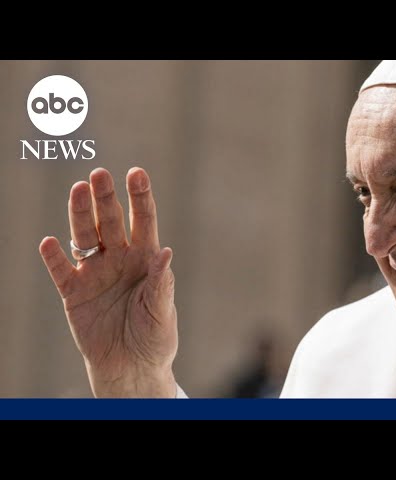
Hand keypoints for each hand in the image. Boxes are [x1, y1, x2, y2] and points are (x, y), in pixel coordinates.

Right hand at [39, 167, 177, 397]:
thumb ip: (161, 283)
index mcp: (145, 258)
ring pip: (85, 237)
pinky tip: (50, 242)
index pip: (144, 221)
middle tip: (99, 174)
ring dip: (80, 215)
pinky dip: (55, 258)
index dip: (140, 197)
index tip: (136, 172)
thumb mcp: (162, 311)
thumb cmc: (155, 337)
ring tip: (78, 190)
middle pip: (111, 221)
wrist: (132, 367)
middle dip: (106, 198)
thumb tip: (166, 251)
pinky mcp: (74, 293)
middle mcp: (119, 259)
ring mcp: (95, 273)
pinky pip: (62, 272)